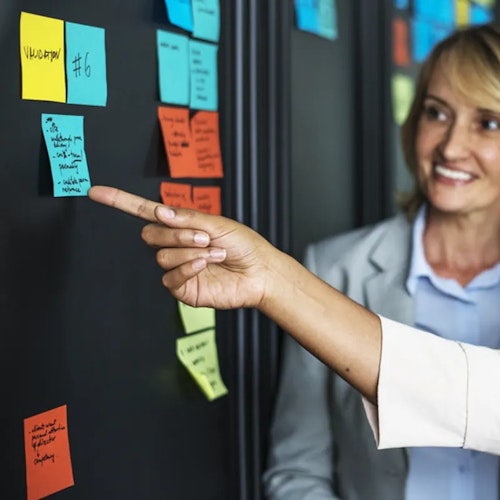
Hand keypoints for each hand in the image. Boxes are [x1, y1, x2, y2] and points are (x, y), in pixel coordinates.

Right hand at [88, 186, 278, 308]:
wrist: (259, 272)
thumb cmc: (243, 245)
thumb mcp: (217, 223)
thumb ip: (187, 218)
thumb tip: (158, 213)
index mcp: (181, 226)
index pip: (145, 213)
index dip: (121, 202)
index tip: (96, 192)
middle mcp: (175, 246)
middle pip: (150, 235)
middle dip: (176, 234)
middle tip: (203, 236)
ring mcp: (177, 268)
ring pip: (161, 256)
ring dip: (189, 251)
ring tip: (213, 252)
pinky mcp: (182, 288)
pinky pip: (170, 277)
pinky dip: (189, 268)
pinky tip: (205, 264)